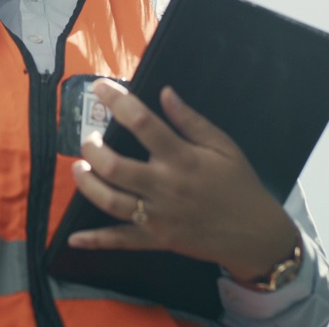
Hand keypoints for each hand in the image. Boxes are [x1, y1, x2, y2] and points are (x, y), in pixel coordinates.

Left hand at [70, 80, 299, 282]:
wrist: (254, 234)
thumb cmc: (239, 184)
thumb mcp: (223, 146)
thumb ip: (191, 120)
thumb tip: (165, 92)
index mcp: (182, 158)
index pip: (142, 124)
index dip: (117, 102)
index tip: (100, 87)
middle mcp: (164, 186)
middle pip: (115, 166)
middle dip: (93, 149)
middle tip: (88, 138)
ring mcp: (157, 216)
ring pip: (110, 201)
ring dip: (87, 184)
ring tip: (78, 168)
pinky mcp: (156, 239)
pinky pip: (121, 240)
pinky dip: (96, 241)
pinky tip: (74, 238)